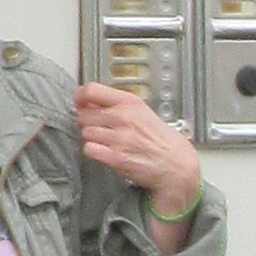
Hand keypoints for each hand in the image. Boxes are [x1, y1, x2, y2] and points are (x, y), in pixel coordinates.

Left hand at [75, 83, 204, 243]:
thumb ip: (117, 105)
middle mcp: (123, 117)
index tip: (79, 102)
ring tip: (107, 142)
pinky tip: (105, 152)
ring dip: (92, 138)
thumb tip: (89, 101)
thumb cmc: (161, 140)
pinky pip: (89, 149)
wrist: (176, 165)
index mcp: (130, 102)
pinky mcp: (116, 157)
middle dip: (88, 122)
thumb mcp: (142, 112)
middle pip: (84, 114)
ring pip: (85, 132)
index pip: (91, 90)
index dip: (80, 97)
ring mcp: (119, 138)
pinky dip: (94, 151)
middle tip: (99, 128)